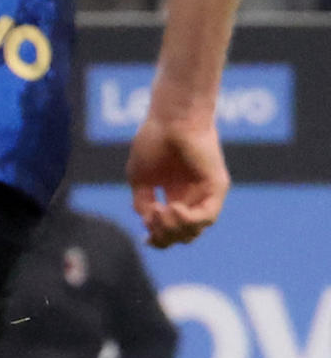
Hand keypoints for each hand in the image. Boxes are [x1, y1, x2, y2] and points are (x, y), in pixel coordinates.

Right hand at [129, 105, 228, 248]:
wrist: (171, 118)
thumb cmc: (154, 140)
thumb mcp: (140, 179)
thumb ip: (143, 203)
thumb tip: (148, 223)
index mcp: (176, 195)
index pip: (172, 230)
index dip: (158, 239)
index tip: (144, 238)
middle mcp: (193, 197)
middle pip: (183, 236)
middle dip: (164, 235)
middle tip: (152, 216)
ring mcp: (206, 193)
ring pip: (195, 231)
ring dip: (173, 228)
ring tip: (160, 210)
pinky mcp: (217, 187)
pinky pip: (207, 217)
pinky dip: (188, 220)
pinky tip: (172, 208)